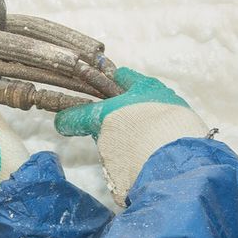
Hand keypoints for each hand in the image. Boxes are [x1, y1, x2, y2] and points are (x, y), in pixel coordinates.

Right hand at [53, 68, 208, 204]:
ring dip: (127, 134)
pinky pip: (152, 142)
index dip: (103, 82)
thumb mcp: (103, 118)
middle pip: (131, 102)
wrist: (173, 158)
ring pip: (142, 123)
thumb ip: (81, 117)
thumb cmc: (138, 126)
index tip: (89, 90)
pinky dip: (140, 149)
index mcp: (146, 85)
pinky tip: (133, 160)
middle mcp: (162, 99)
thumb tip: (61, 121)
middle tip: (98, 127)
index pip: (121, 76)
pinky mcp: (176, 145)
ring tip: (115, 148)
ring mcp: (171, 122)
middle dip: (114, 113)